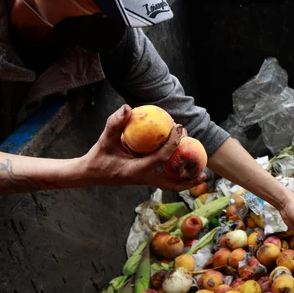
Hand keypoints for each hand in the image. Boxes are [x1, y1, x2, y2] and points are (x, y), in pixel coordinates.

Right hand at [79, 105, 206, 192]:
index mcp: (136, 171)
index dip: (172, 143)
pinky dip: (176, 172)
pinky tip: (183, 160)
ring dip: (186, 179)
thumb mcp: (104, 140)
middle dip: (189, 180)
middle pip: (172, 185)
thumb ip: (114, 124)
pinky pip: (165, 178)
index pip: (160, 158)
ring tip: (201, 170)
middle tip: (204, 170)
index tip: (179, 127)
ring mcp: (145, 180)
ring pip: (171, 184)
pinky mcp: (145, 178)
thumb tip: (127, 108)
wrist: (89, 174)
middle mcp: (144, 178)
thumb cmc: (98, 157)